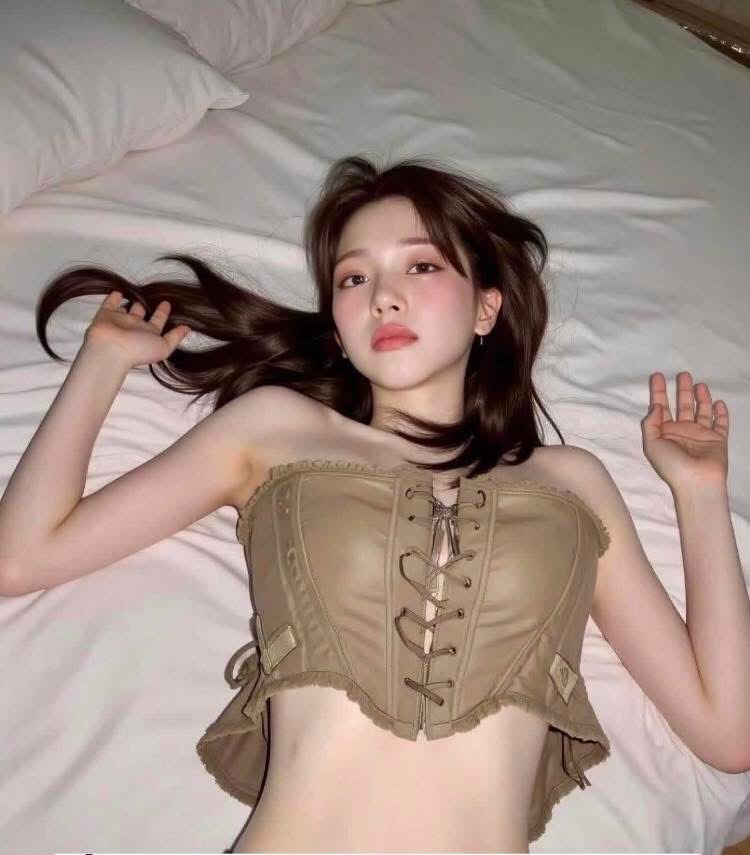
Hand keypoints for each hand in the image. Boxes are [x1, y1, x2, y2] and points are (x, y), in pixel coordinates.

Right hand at [83, 290, 190, 368]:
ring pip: (127, 308)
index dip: (163, 312)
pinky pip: (110, 303)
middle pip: (142, 313)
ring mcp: (120, 320)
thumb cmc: (139, 350)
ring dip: (132, 301)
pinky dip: (114, 297)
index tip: (167, 302)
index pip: (158, 320)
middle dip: (146, 306)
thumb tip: (187, 328)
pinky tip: (119, 291)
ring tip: (137, 292)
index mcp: (148, 333)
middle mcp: (135, 327)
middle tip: (151, 295)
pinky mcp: (106, 314)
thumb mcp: (164, 347)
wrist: (111, 350)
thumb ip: (175, 337)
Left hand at [641, 371, 728, 489]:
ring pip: (701, 411)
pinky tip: (718, 402)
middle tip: (683, 374)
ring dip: (701, 397)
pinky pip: (721, 423)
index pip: (661, 407)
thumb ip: (651, 423)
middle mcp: (683, 431)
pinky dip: (720, 413)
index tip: (657, 375)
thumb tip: (656, 405)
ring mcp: (701, 435)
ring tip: (699, 384)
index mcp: (665, 432)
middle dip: (682, 390)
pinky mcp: (718, 439)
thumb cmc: (671, 464)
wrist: (697, 481)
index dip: (658, 391)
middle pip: (682, 405)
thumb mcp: (652, 444)